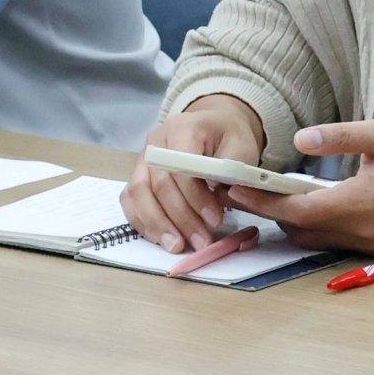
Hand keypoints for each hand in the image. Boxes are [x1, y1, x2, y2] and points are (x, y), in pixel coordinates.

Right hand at [120, 95, 265, 251]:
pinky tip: (161, 239)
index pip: (182, 167)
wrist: (213, 127)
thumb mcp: (242, 148)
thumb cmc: (228, 139)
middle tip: (201, 242)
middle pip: (158, 184)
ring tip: (177, 246)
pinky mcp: (137, 175)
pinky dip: (143, 223)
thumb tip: (217, 196)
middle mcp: (156, 143)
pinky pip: (130, 201)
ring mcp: (142, 159)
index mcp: (182, 128)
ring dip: (157, 225)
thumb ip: (231, 169)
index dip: (196, 197)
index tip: (215, 220)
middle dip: (180, 218)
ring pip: (138, 194)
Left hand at [224, 118, 373, 254]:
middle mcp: (361, 232)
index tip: (234, 186)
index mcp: (359, 204)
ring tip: (267, 192)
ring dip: (290, 220)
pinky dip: (313, 224)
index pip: (295, 210)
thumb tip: (300, 139)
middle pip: (299, 230)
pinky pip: (334, 239)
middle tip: (244, 187)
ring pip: (315, 239)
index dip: (261, 200)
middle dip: (269, 212)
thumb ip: (339, 137)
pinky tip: (305, 201)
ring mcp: (371, 242)